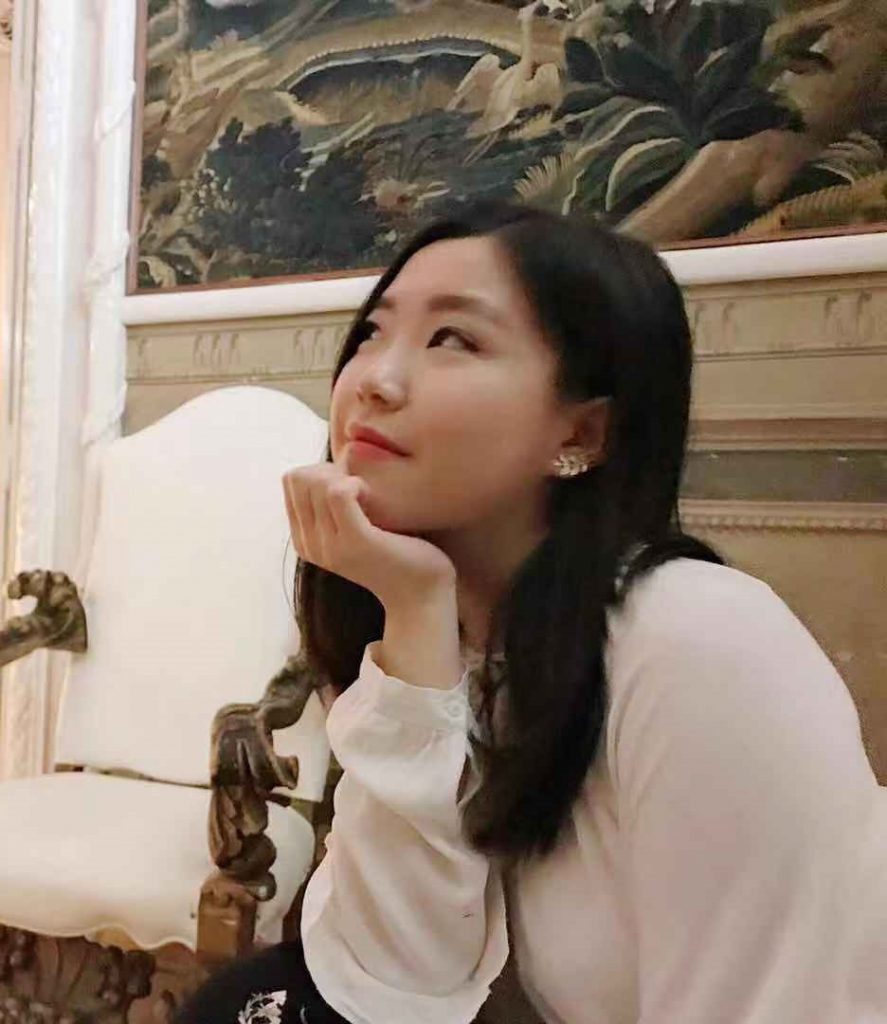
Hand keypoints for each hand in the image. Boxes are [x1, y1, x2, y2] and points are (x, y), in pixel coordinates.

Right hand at [282, 463, 455, 610]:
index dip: (322, 469)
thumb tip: (336, 463)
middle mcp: (310, 545)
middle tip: (361, 486)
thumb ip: (337, 505)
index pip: (292, 480)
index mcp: (305, 540)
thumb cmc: (397, 552)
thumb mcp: (357, 526)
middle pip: (299, 477)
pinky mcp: (355, 542)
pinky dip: (357, 483)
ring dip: (345, 475)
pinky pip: (338, 492)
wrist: (421, 594)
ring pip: (316, 482)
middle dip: (330, 468)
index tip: (350, 484)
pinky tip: (372, 497)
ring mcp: (330, 545)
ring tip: (368, 494)